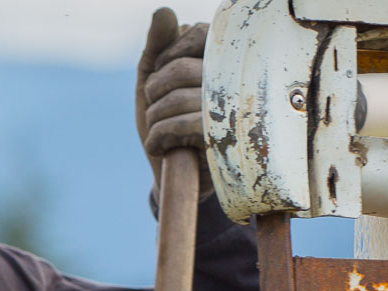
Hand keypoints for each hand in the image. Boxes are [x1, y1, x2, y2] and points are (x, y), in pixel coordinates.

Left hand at [135, 8, 213, 201]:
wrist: (176, 177)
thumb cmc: (169, 124)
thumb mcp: (155, 82)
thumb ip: (157, 47)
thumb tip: (164, 12)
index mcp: (222, 61)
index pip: (195, 34)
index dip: (167, 56)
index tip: (158, 77)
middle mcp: (234, 82)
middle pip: (180, 69)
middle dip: (154, 92)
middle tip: (153, 110)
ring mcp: (231, 111)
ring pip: (177, 99)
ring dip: (154, 119)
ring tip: (157, 133)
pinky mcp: (223, 140)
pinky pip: (183, 125)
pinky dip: (158, 137)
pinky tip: (157, 147)